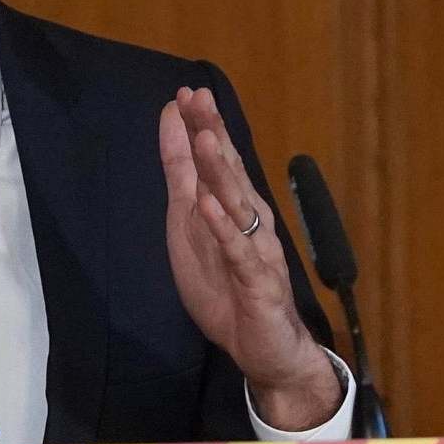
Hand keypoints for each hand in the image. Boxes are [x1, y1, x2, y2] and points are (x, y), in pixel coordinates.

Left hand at [159, 85, 341, 430]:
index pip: (216, 161)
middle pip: (230, 171)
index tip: (184, 93)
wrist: (266, 349)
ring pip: (237, 204)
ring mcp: (256, 249)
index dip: (201, 128)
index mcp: (233, 209)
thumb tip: (177, 138)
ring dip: (222, 170)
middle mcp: (249, 221)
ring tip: (207, 138)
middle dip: (214, 133)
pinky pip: (239, 250)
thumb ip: (187, 184)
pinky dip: (223, 228)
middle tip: (198, 97)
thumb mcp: (194, 231)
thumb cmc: (230, 290)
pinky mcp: (257, 280)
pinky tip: (209, 206)